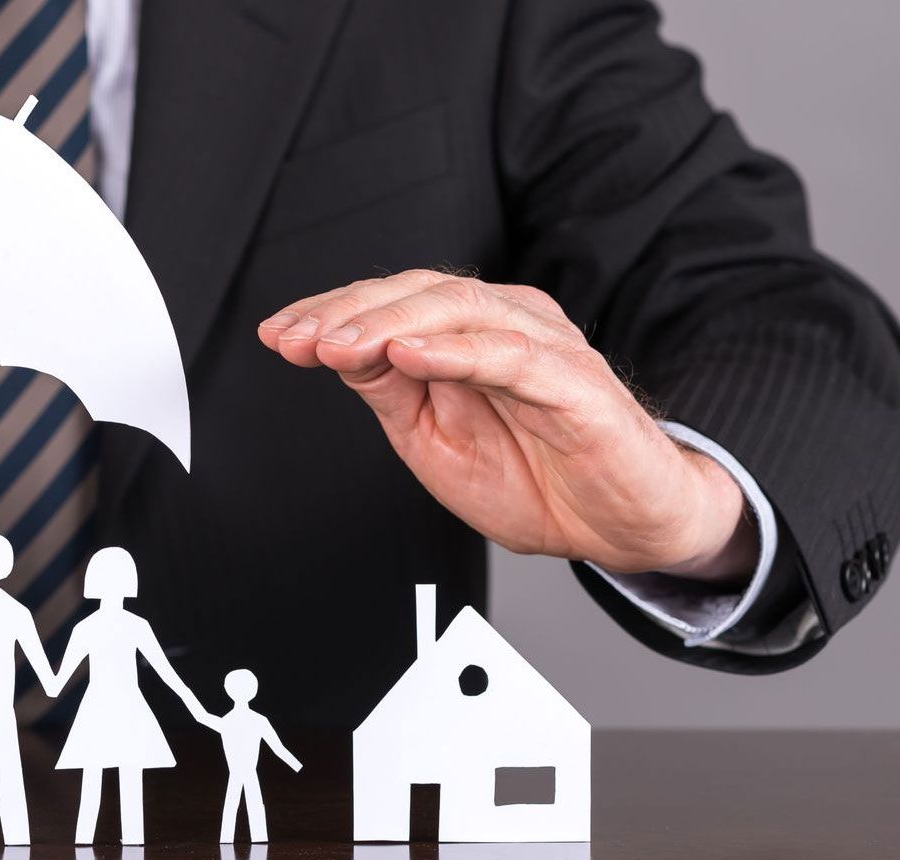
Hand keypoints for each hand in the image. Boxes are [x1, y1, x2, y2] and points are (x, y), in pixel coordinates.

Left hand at [259, 270, 755, 580]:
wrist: (622, 525)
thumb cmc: (536, 477)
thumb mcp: (434, 437)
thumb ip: (389, 390)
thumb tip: (332, 351)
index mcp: (468, 334)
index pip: (389, 303)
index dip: (329, 313)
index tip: (277, 336)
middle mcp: (505, 325)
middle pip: (416, 294)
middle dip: (346, 315)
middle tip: (297, 341)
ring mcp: (543, 348)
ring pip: (458, 311)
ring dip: (389, 325)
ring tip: (338, 346)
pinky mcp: (576, 383)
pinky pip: (512, 355)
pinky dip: (457, 350)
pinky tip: (411, 355)